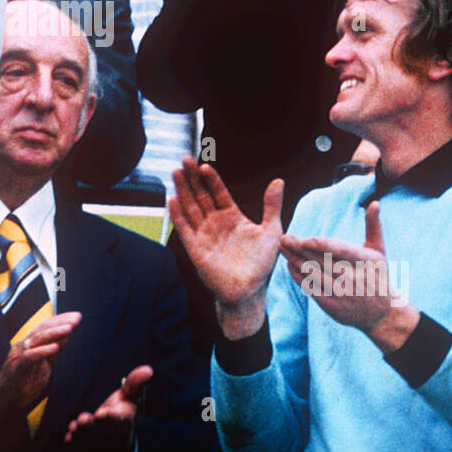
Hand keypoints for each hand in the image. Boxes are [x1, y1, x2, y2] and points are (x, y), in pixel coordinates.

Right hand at [0, 312, 81, 434]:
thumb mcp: (43, 364)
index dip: (62, 320)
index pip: (47, 326)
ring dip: (54, 333)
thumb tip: (66, 335)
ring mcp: (19, 354)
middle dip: (61, 322)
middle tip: (76, 319)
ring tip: (69, 329)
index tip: (77, 316)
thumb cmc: (23, 381)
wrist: (5, 399)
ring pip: (37, 339)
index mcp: (31, 343)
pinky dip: (42, 351)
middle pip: (43, 329)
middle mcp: (24, 345)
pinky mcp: (16, 367)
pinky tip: (55, 348)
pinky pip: (29, 357)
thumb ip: (53, 350)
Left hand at [64, 365, 151, 451]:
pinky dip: (74, 443)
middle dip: (91, 425)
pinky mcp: (87, 449)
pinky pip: (79, 448)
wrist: (115, 442)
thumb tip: (148, 369)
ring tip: (74, 427)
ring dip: (80, 434)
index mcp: (124, 420)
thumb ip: (135, 384)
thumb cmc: (121, 412)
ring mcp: (100, 443)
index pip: (119, 420)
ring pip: (89, 440)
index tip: (100, 413)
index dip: (110, 417)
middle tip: (82, 420)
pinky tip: (69, 438)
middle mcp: (112, 434)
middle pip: (101, 431)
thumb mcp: (129, 398)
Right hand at [169, 157, 284, 339]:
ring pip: (190, 207)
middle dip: (192, 178)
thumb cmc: (262, 264)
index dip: (211, 179)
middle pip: (200, 195)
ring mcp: (204, 234)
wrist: (249, 291)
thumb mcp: (272, 230)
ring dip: (182, 190)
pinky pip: (184, 229)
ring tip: (176, 172)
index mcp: (231, 216)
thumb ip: (272, 206)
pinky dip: (178, 215)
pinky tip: (172, 199)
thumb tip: (278, 181)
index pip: (218, 192)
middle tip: (185, 159)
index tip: (204, 165)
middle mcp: (215, 222)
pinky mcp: (195, 248)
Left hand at [280, 201, 418, 351]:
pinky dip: (299, 277)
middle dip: (301, 249)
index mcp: (365, 262)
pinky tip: (289, 265)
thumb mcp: (379, 251)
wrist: (382, 314)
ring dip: (295, 260)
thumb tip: (374, 202)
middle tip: (284, 238)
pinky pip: (312, 289)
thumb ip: (373, 226)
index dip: (324, 246)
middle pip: (323, 262)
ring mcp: (343, 294)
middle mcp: (354, 279)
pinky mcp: (333, 306)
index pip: (343, 252)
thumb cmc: (378, 275)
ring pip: (315, 275)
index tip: (307, 238)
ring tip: (282, 247)